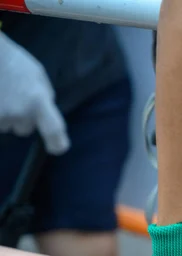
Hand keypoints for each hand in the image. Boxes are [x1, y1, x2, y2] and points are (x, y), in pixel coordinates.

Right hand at [0, 32, 69, 154]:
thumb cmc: (14, 61)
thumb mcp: (39, 76)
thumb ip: (44, 97)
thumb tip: (45, 114)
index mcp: (39, 101)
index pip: (54, 130)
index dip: (57, 143)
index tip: (57, 149)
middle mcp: (20, 111)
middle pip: (25, 129)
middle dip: (22, 119)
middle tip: (15, 99)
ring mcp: (0, 115)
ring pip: (6, 126)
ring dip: (4, 115)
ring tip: (2, 94)